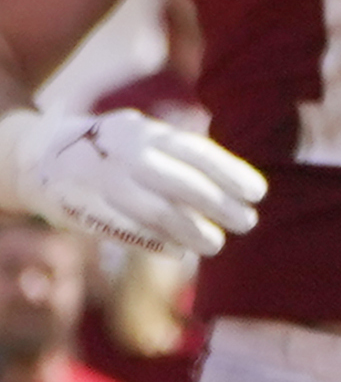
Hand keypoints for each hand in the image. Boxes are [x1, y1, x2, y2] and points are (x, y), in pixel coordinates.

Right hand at [0, 108, 264, 255]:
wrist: (39, 158)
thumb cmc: (113, 150)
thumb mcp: (145, 137)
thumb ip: (181, 156)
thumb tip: (235, 186)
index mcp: (144, 131)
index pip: (195, 151)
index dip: (230, 173)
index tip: (259, 194)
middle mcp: (122, 154)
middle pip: (178, 184)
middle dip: (218, 206)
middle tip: (248, 222)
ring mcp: (99, 182)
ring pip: (153, 210)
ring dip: (190, 231)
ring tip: (216, 243)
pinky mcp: (81, 209)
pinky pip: (124, 229)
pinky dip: (154, 241)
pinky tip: (178, 251)